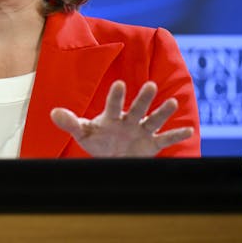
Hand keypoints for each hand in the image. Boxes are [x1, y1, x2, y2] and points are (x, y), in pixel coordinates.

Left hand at [49, 80, 193, 156]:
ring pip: (153, 120)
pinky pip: (166, 139)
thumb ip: (70, 122)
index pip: (113, 104)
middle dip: (143, 98)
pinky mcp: (152, 144)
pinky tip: (189, 130)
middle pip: (137, 108)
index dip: (116, 95)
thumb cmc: (97, 141)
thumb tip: (53, 113)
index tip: (119, 83)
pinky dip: (176, 135)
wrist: (112, 159)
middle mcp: (129, 120)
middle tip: (150, 85)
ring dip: (163, 113)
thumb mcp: (82, 133)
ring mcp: (142, 131)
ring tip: (172, 102)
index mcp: (111, 116)